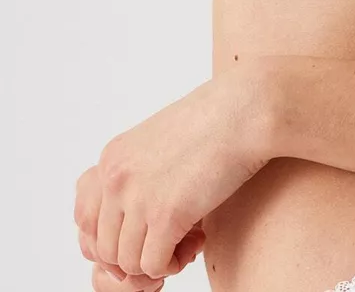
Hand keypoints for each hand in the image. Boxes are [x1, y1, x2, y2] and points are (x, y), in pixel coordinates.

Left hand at [74, 64, 270, 279]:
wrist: (246, 110)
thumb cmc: (215, 120)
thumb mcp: (159, 141)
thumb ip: (138, 174)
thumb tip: (133, 223)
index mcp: (112, 157)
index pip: (85, 220)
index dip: (113, 239)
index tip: (142, 238)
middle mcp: (116, 177)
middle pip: (104, 247)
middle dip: (136, 254)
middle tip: (170, 241)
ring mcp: (138, 197)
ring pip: (127, 263)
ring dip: (158, 260)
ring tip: (188, 239)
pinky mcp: (167, 215)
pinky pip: (154, 266)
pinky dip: (173, 264)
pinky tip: (197, 240)